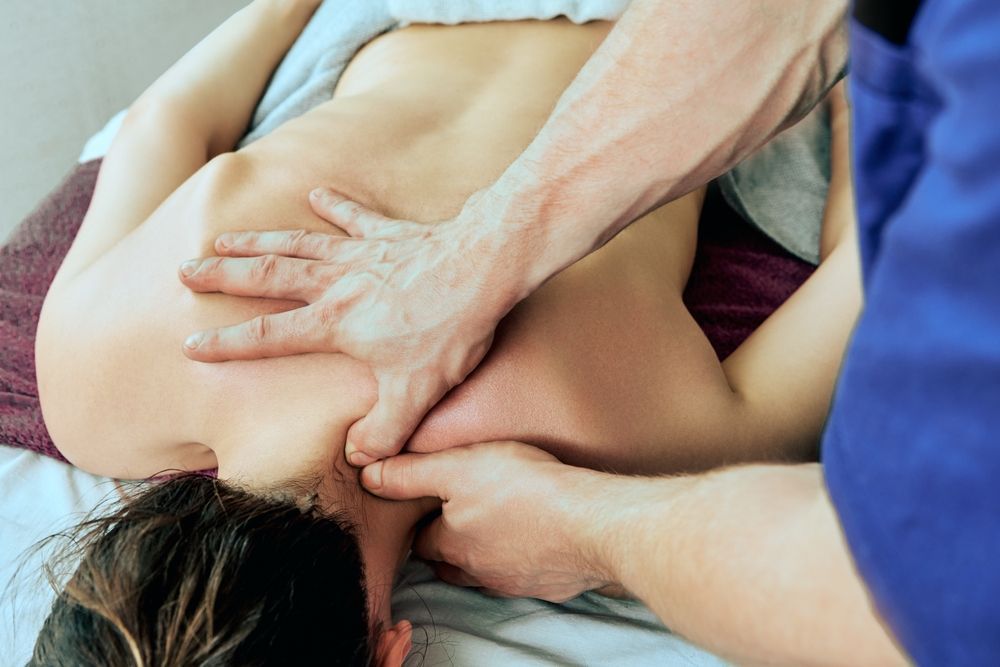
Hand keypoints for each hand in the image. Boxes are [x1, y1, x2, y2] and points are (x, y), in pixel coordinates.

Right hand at [179, 189, 524, 463]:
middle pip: (267, 278)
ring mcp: (360, 253)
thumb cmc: (450, 329)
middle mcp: (337, 284)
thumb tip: (359, 458)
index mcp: (336, 323)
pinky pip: (353, 215)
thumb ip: (384, 431)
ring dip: (257, 241)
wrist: (485, 268)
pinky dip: (333, 204)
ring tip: (222, 237)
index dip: (227, 345)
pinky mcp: (388, 233)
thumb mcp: (417, 393)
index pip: (269, 337)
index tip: (191, 346)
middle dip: (223, 276)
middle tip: (185, 270)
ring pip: (295, 244)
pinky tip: (316, 192)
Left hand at [361, 441, 617, 601]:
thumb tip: (367, 474)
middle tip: (464, 514)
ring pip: (485, 571)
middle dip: (451, 542)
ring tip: (499, 525)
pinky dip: (523, 559)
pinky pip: (525, 574)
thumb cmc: (523, 488)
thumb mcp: (458, 466)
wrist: (590, 523)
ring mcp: (513, 582)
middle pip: (450, 561)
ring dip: (486, 553)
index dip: (425, 520)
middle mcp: (476, 570)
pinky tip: (536, 537)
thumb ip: (410, 473)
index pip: (422, 539)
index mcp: (450, 543)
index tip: (434, 503)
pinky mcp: (547, 583)